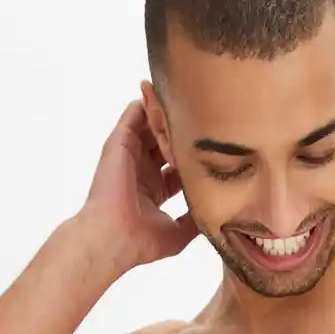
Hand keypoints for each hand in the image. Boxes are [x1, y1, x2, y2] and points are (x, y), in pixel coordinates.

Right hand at [79, 98, 198, 267]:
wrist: (114, 238)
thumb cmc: (142, 241)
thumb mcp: (179, 233)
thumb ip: (197, 220)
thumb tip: (219, 213)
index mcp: (154, 190)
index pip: (176, 165)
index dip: (191, 156)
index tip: (210, 145)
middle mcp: (142, 171)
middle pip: (164, 142)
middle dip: (179, 130)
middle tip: (201, 113)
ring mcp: (129, 156)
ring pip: (150, 126)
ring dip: (164, 113)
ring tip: (185, 97)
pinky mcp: (119, 144)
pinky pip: (133, 115)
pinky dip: (146, 103)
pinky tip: (161, 92)